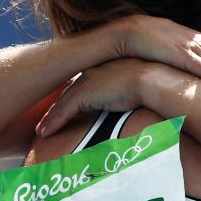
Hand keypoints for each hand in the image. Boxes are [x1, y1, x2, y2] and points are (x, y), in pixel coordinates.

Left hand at [36, 58, 155, 135]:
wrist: (155, 79)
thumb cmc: (157, 85)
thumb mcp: (144, 87)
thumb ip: (137, 94)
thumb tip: (146, 107)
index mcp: (106, 67)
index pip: (85, 83)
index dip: (75, 97)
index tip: (68, 109)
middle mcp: (93, 71)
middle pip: (70, 91)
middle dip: (58, 105)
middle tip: (47, 120)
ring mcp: (87, 82)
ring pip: (63, 101)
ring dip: (51, 116)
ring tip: (43, 130)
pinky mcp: (84, 93)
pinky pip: (64, 110)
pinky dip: (53, 122)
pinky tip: (45, 133)